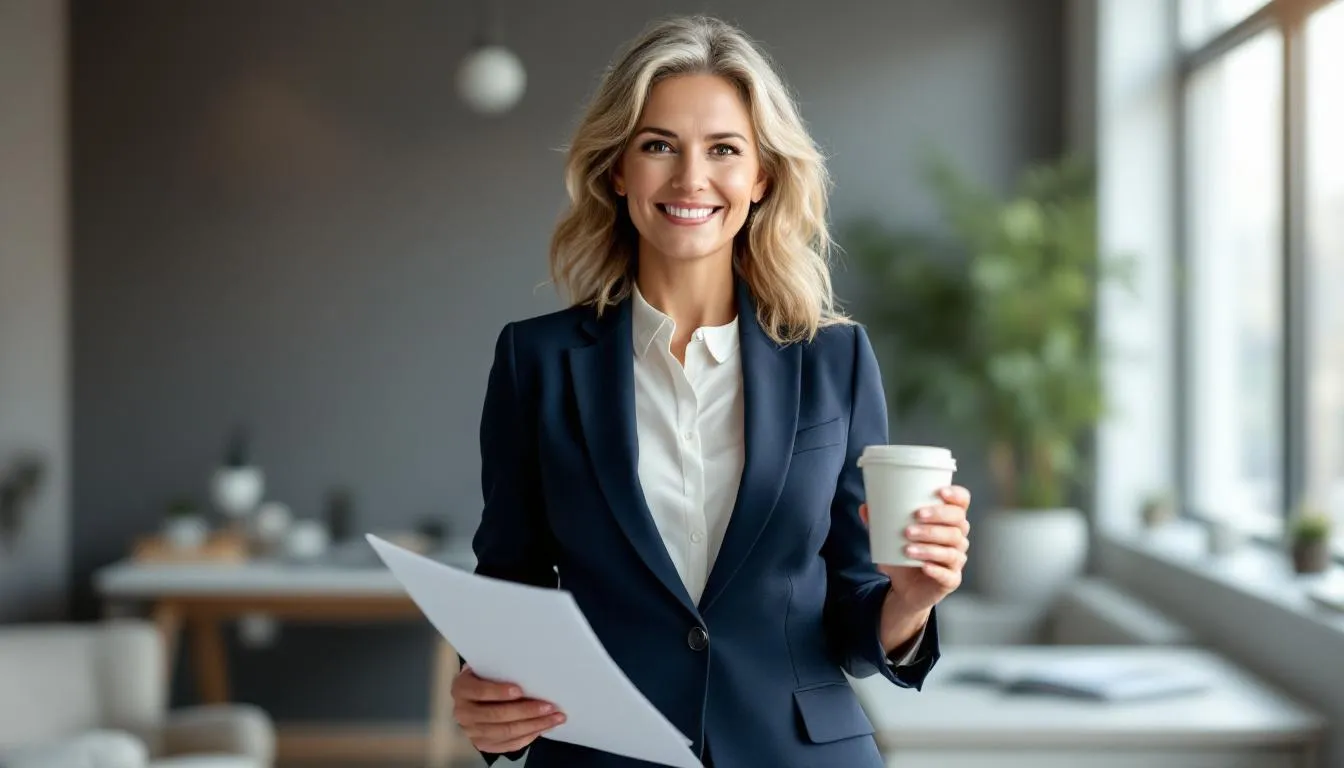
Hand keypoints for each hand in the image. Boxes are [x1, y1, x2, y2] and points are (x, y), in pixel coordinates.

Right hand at [452, 665, 565, 753]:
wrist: (470, 698)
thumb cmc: (484, 678)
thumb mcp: (485, 669)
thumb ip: (499, 671)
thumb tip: (532, 672)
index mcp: (462, 689)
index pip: (480, 691)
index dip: (499, 692)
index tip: (520, 690)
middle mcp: (463, 713)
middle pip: (496, 715)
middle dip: (526, 711)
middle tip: (549, 707)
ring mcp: (472, 731)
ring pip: (505, 732)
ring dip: (533, 726)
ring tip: (554, 719)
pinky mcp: (482, 744)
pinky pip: (508, 744)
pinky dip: (528, 737)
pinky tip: (543, 729)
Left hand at [860, 485, 970, 648]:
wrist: (906, 588)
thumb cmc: (904, 556)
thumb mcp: (889, 538)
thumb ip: (878, 523)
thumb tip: (865, 507)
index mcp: (948, 521)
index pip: (962, 502)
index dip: (956, 495)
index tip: (940, 492)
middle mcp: (957, 538)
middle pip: (958, 523)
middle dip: (937, 518)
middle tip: (915, 519)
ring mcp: (956, 559)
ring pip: (951, 549)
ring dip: (929, 546)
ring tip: (908, 547)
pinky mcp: (952, 579)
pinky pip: (948, 574)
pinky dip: (936, 569)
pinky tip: (924, 566)